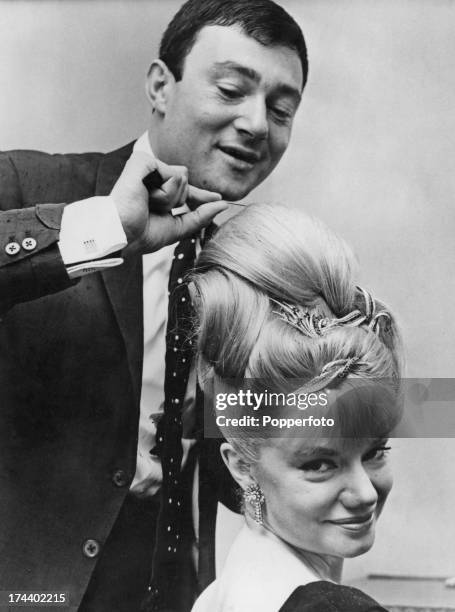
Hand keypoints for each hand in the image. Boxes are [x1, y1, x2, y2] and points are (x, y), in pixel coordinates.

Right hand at [111, 151, 227, 253]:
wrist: (122, 234)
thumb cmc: (141, 234)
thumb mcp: (177, 228)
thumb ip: (200, 216)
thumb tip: (223, 205)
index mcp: (156, 191)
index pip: (184, 190)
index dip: (200, 195)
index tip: (218, 198)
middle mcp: (150, 176)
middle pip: (186, 181)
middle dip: (177, 200)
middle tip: (152, 210)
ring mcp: (146, 167)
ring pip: (181, 177)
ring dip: (170, 199)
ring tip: (147, 204)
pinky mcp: (142, 161)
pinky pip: (174, 173)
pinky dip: (166, 192)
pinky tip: (146, 197)